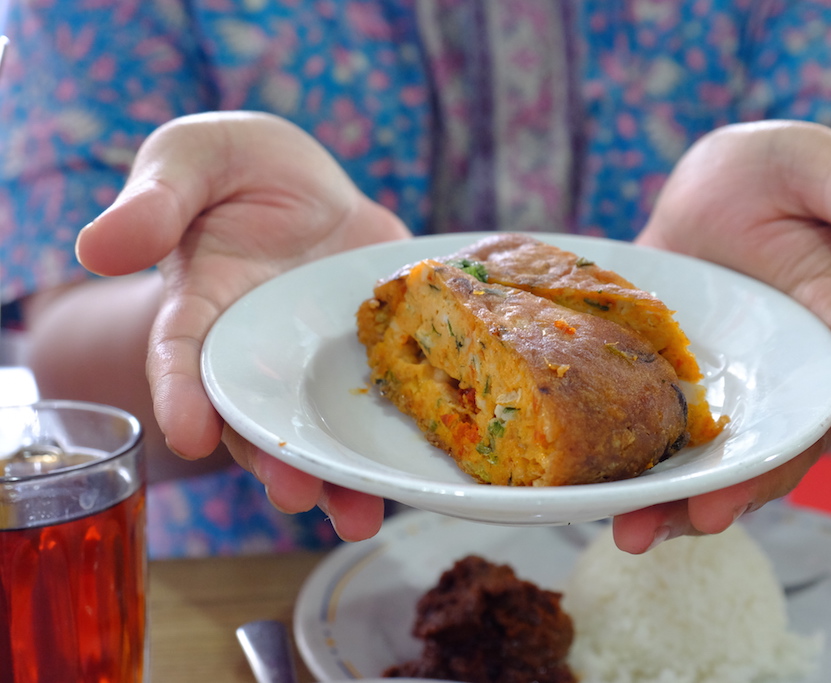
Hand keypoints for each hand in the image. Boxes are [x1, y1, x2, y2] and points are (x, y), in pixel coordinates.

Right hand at [76, 111, 409, 540]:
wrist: (312, 183)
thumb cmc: (238, 168)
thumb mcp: (195, 157)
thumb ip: (157, 198)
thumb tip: (98, 247)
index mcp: (202, 307)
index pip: (182, 357)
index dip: (182, 396)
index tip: (189, 434)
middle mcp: (257, 351)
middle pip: (256, 418)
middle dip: (272, 460)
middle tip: (294, 494)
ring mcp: (315, 360)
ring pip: (318, 429)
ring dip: (336, 478)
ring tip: (359, 517)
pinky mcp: (370, 356)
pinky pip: (381, 401)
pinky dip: (394, 439)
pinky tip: (415, 474)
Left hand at [616, 120, 830, 552]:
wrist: (708, 193)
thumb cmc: (774, 175)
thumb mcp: (814, 169)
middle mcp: (790, 369)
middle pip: (783, 440)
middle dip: (752, 482)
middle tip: (711, 515)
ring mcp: (733, 387)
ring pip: (720, 458)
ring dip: (683, 502)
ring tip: (637, 534)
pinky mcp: (679, 391)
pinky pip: (666, 440)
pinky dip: (641, 475)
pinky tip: (600, 502)